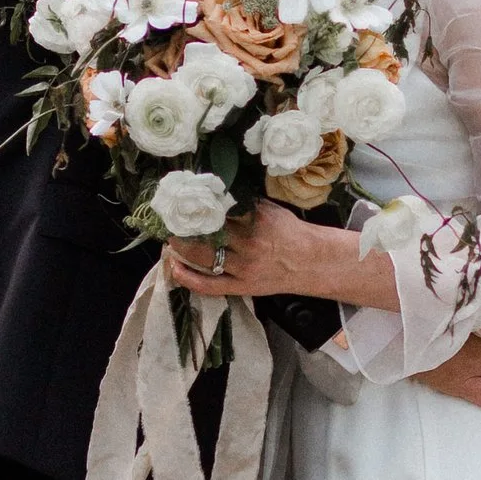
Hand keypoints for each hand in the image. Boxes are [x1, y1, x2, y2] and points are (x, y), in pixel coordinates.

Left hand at [162, 202, 396, 309]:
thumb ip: (244, 203)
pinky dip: (188, 278)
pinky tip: (174, 267)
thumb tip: (214, 192)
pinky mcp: (241, 287)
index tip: (182, 197)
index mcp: (256, 220)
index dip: (196, 204)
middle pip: (207, 233)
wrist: (311, 262)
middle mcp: (249, 244)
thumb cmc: (290, 231)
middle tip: (169, 217)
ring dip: (182, 247)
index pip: (218, 209)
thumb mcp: (271, 209)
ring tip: (170, 237)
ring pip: (204, 258)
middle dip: (184, 225)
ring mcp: (244, 268)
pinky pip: (209, 286)